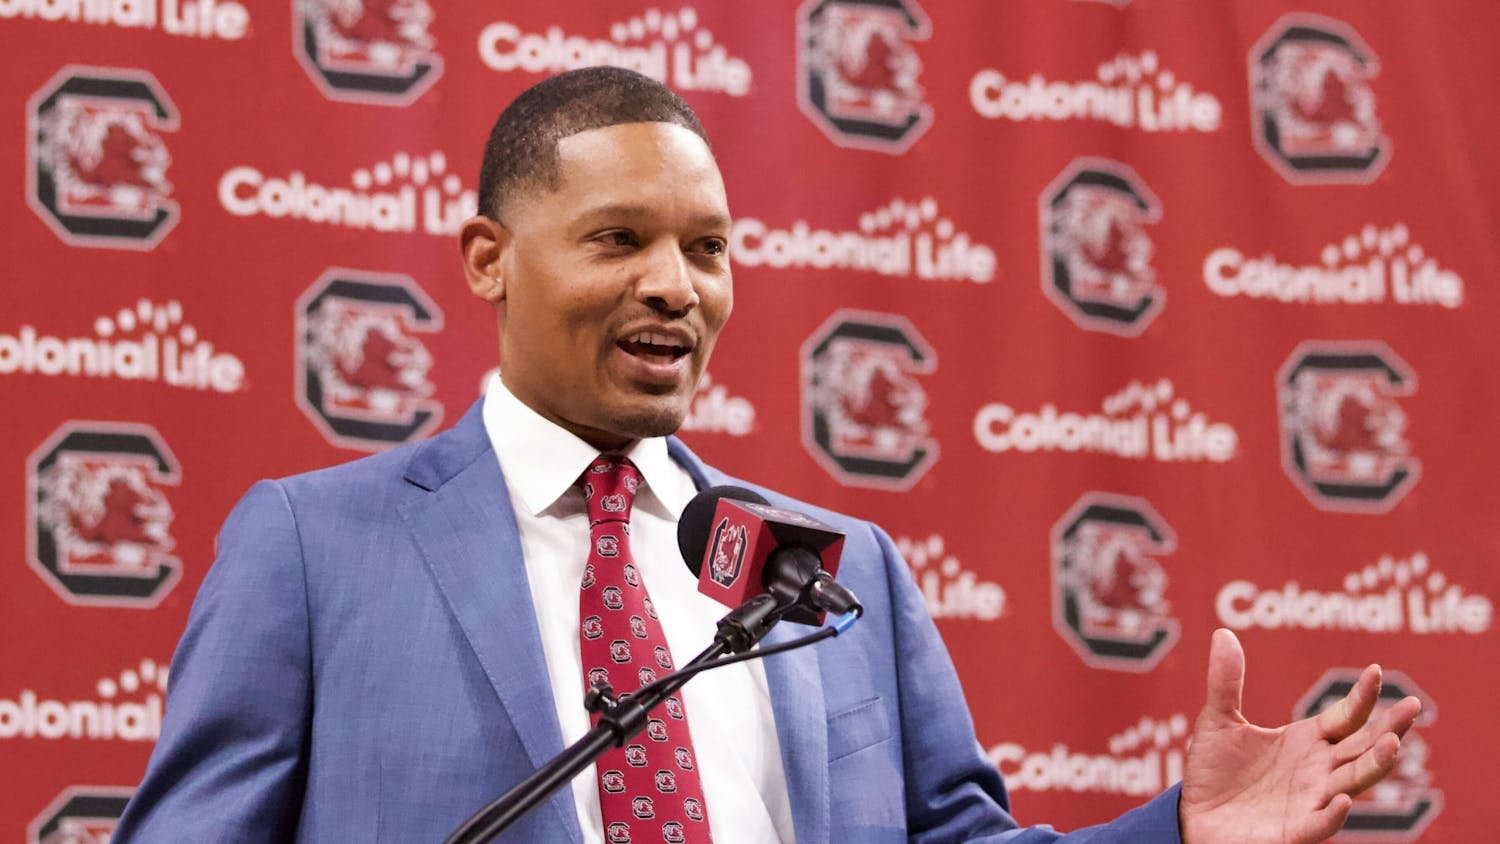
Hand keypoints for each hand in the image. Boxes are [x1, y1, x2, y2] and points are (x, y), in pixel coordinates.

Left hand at [1178, 629, 1421, 843]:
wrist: (1195, 817)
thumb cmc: (1214, 772)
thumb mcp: (1217, 721)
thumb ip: (1225, 682)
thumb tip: (1223, 633)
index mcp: (1306, 742)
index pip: (1347, 716)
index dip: (1363, 696)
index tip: (1376, 670)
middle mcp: (1317, 770)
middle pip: (1364, 748)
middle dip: (1389, 729)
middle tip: (1413, 707)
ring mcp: (1310, 800)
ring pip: (1354, 783)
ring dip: (1375, 766)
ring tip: (1392, 745)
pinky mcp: (1293, 831)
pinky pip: (1319, 824)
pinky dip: (1333, 814)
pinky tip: (1342, 800)